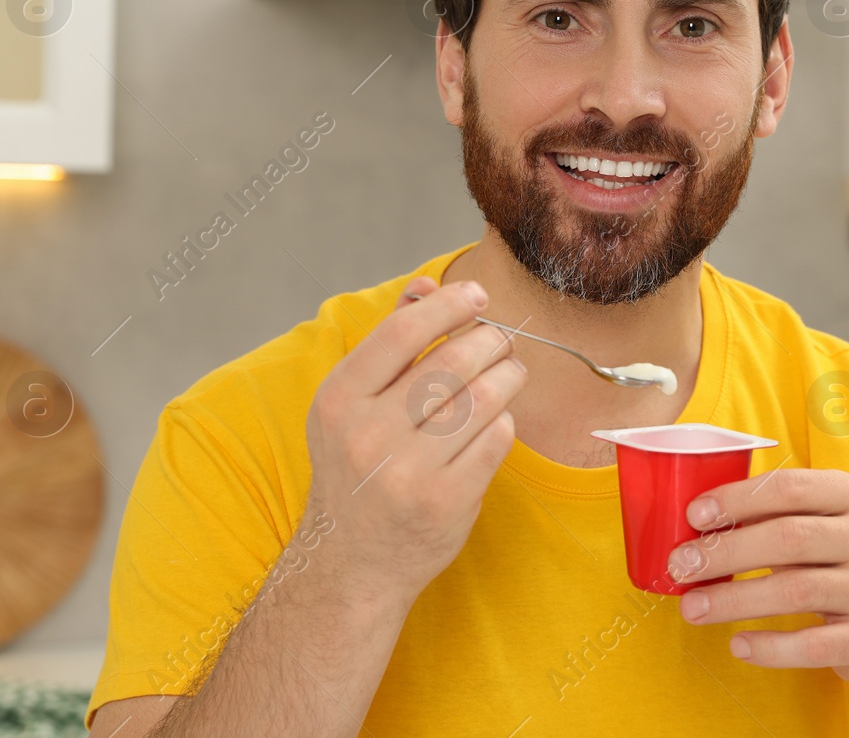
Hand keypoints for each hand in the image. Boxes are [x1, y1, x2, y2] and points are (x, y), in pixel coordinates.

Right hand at [301, 276, 526, 608]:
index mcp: (339, 399)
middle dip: (491, 341)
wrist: (350, 561)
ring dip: (508, 376)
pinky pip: (497, 439)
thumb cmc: (357, 467)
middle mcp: (368, 434)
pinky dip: (503, 422)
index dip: (450, 304)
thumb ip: (389, 342)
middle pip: (454, 361)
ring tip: (509, 373)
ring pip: (484, 398)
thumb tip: (426, 286)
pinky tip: (493, 422)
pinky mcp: (445, 502)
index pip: (404, 331)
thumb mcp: (352, 404)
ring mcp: (407, 472)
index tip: (477, 295)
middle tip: (501, 341)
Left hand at [666, 468, 848, 688]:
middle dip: (726, 552)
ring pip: (795, 592)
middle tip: (682, 565)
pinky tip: (738, 644)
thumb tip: (699, 522)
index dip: (738, 499)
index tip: (695, 516)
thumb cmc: (843, 564)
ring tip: (692, 607)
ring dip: (734, 600)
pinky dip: (770, 646)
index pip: (791, 488)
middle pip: (788, 538)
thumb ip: (776, 516)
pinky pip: (812, 644)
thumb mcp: (826, 526)